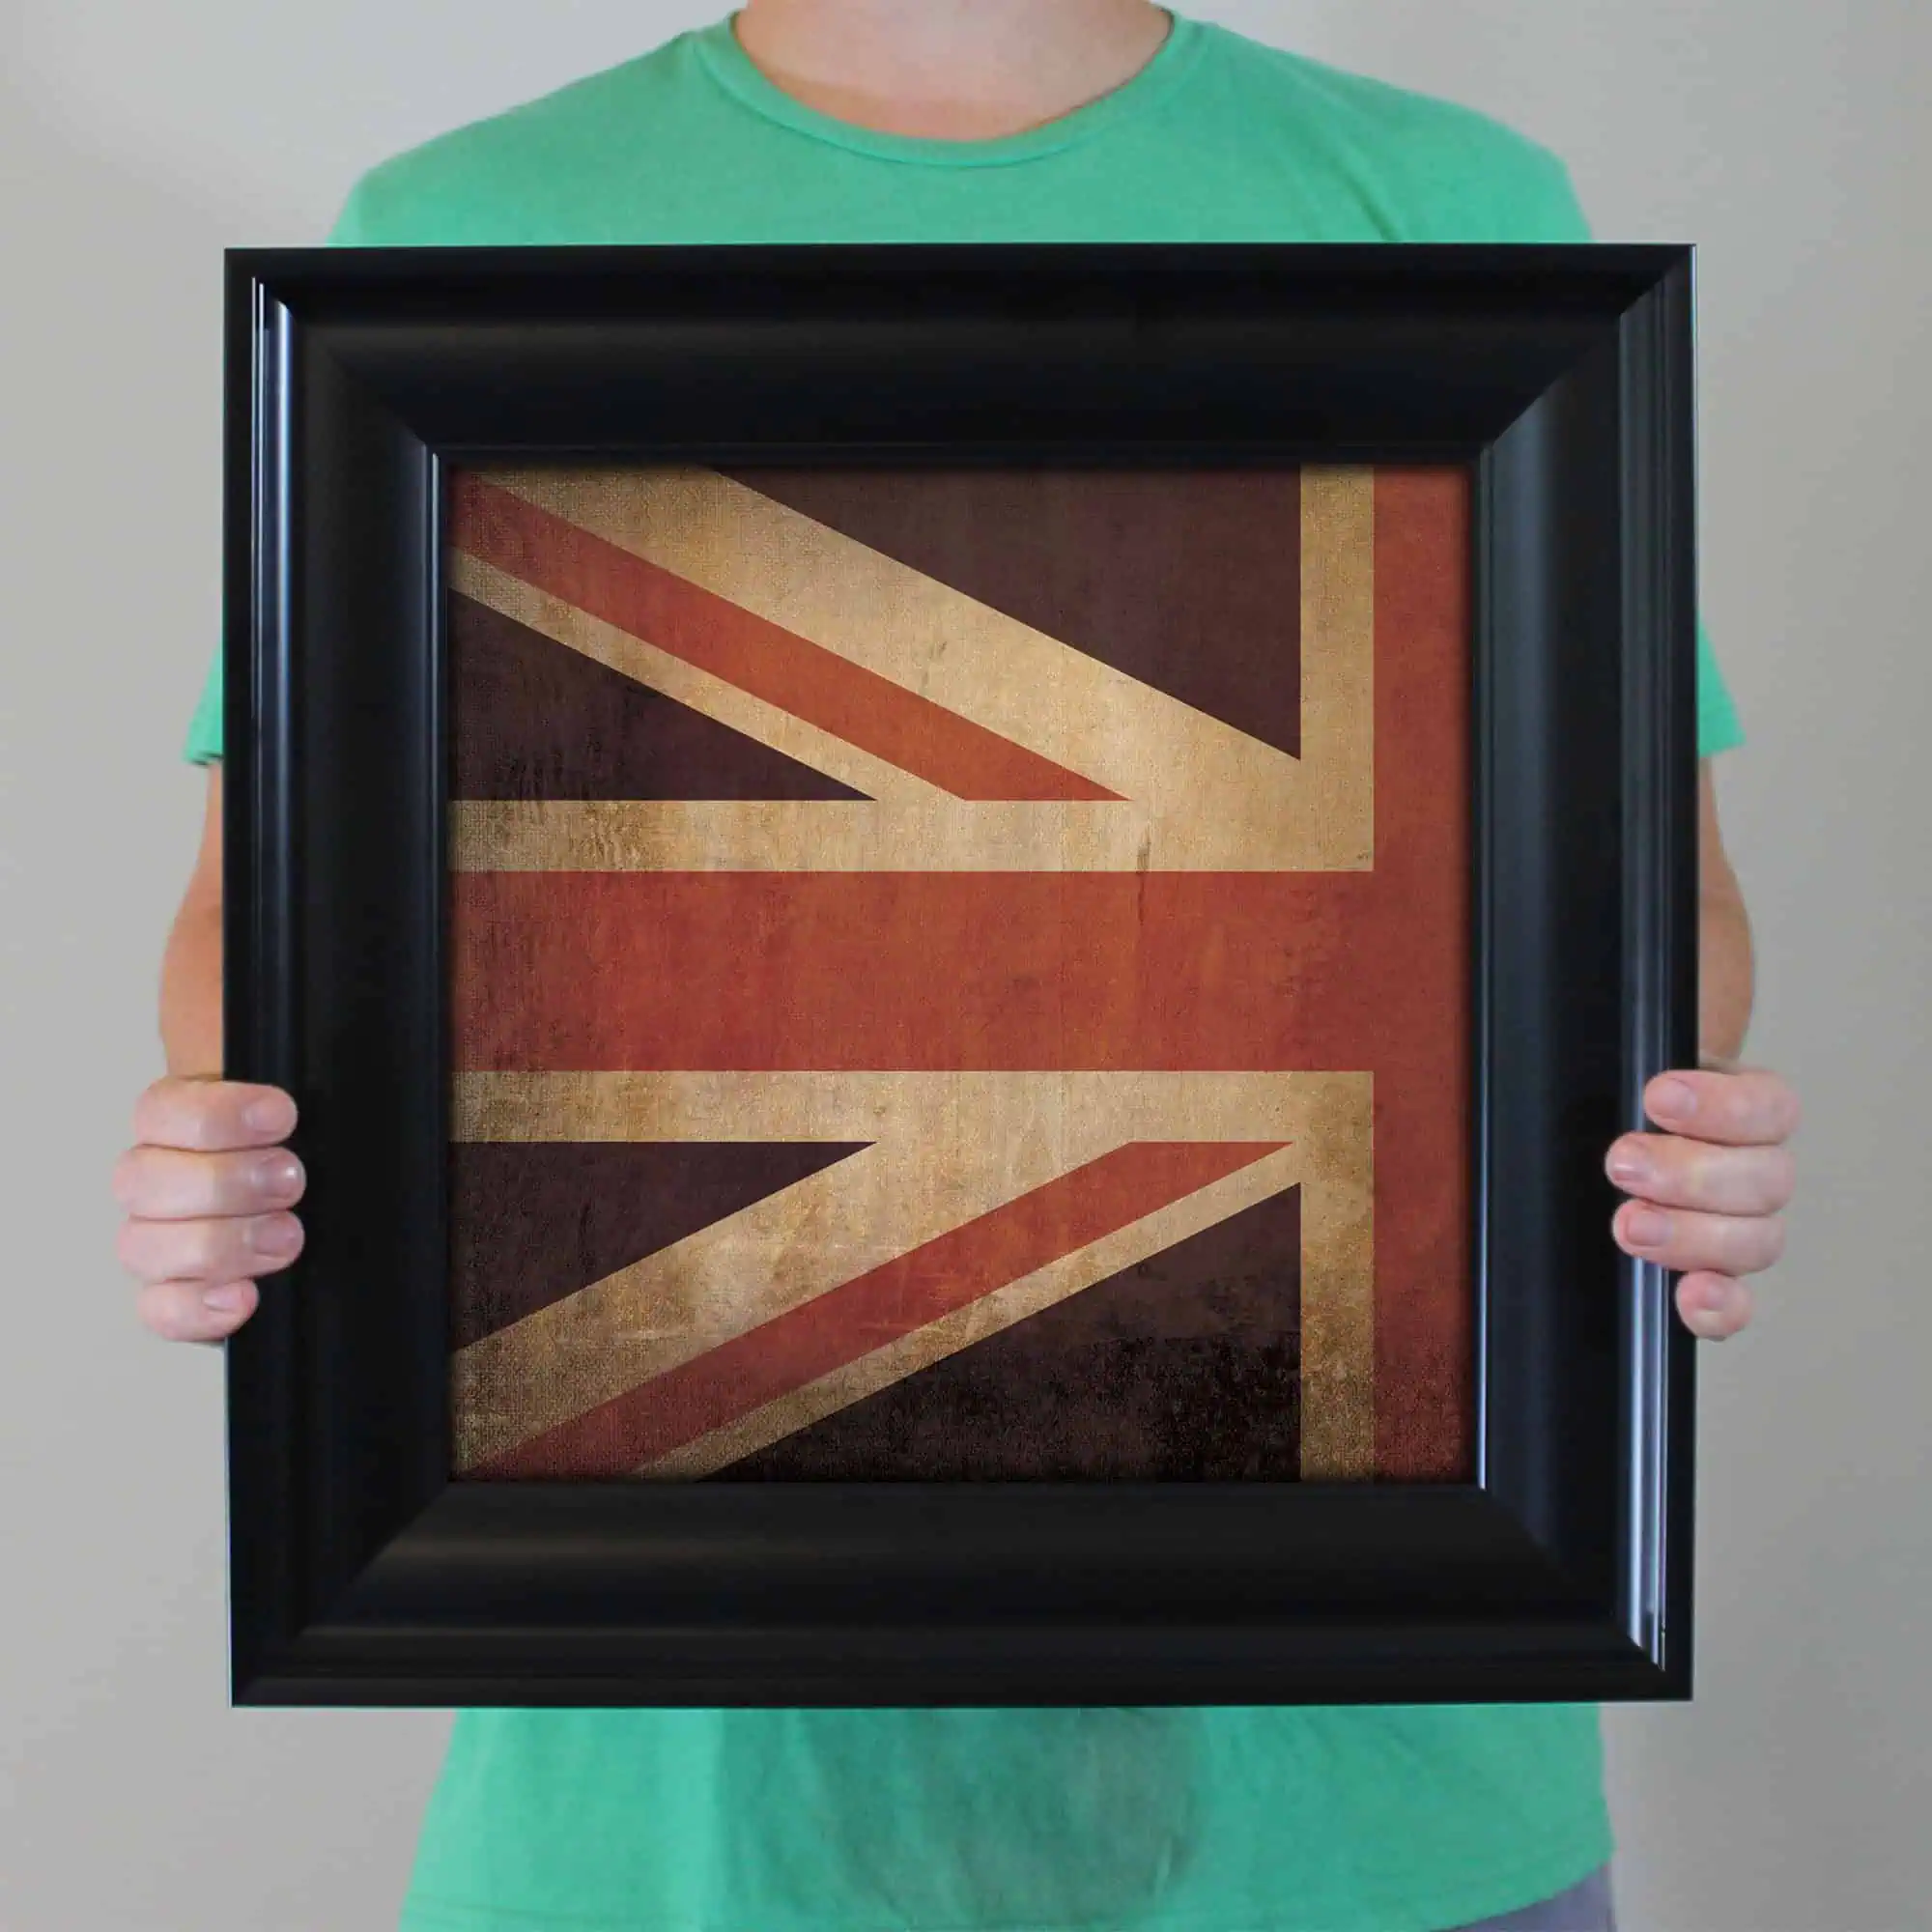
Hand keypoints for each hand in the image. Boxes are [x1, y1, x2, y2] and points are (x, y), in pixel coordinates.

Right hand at [111, 1075, 305, 1341]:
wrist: (329, 1212)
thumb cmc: (314, 1157)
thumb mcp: (313, 1116)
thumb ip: (294, 1102)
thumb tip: (290, 1101)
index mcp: (181, 1123)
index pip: (161, 1111)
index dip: (216, 1114)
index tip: (282, 1116)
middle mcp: (159, 1182)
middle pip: (142, 1180)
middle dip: (223, 1181)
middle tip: (290, 1180)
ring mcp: (159, 1244)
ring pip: (143, 1246)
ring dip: (218, 1244)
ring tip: (286, 1237)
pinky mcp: (177, 1300)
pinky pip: (160, 1311)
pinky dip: (198, 1308)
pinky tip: (245, 1297)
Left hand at [1604, 1058, 1798, 1339]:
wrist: (1574, 1137)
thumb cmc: (1608, 1106)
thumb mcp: (1618, 1073)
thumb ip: (1631, 1067)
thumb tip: (1633, 1044)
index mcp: (1739, 1108)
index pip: (1769, 1107)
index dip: (1723, 1106)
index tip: (1658, 1097)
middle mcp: (1749, 1169)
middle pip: (1766, 1180)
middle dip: (1690, 1174)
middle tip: (1624, 1164)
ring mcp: (1735, 1227)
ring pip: (1757, 1240)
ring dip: (1693, 1235)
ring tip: (1630, 1223)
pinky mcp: (1709, 1278)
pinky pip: (1735, 1304)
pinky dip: (1719, 1307)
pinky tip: (1690, 1295)